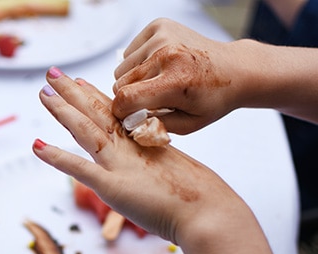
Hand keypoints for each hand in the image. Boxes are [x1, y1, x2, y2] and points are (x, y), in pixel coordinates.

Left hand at [33, 66, 244, 244]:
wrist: (210, 214)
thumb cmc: (201, 201)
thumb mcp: (174, 177)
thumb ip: (158, 172)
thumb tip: (154, 175)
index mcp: (145, 144)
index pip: (115, 114)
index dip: (95, 96)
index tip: (80, 82)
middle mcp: (130, 149)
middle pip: (97, 113)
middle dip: (72, 93)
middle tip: (53, 74)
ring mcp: (120, 165)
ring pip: (85, 130)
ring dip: (62, 111)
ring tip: (43, 92)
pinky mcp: (113, 186)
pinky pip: (78, 168)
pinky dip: (56, 156)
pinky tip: (36, 145)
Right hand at [112, 18, 238, 133]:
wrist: (235, 69)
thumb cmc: (212, 99)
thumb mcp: (187, 125)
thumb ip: (155, 126)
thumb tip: (129, 124)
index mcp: (176, 82)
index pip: (127, 97)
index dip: (120, 110)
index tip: (126, 115)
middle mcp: (168, 54)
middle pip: (120, 82)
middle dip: (129, 95)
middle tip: (150, 99)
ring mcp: (163, 37)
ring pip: (122, 67)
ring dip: (133, 78)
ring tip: (157, 80)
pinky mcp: (160, 26)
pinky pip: (130, 52)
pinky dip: (138, 61)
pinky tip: (158, 65)